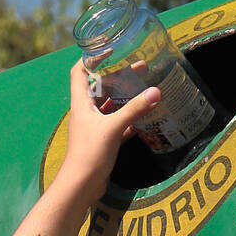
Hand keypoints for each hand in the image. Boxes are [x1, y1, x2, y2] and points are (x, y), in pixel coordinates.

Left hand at [59, 58, 160, 202]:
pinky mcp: (102, 141)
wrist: (80, 187)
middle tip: (141, 67)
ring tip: (146, 87)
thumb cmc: (89, 154)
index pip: (80, 71)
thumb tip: (156, 92)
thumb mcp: (112, 128)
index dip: (92, 57)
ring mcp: (94, 127)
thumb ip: (134, 110)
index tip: (110, 49)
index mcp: (81, 103)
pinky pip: (117, 124)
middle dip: (119, 76)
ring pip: (110, 106)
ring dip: (126, 97)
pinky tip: (145, 115)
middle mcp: (86, 112)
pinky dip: (129, 118)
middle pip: (100, 86)